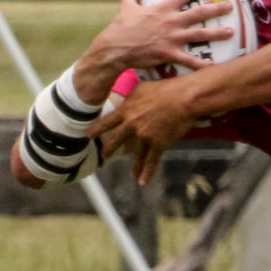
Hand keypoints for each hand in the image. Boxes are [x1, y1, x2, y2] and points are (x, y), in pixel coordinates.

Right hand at [87, 0, 234, 78]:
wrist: (115, 48)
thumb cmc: (121, 27)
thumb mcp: (126, 6)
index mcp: (163, 9)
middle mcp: (171, 22)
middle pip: (199, 12)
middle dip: (216, 8)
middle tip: (230, 6)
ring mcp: (172, 38)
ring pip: (200, 34)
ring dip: (217, 33)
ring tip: (231, 32)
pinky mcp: (170, 54)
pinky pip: (190, 61)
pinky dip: (202, 65)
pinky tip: (215, 67)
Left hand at [87, 75, 208, 183]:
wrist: (183, 99)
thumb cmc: (164, 88)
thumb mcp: (141, 88)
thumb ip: (131, 97)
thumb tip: (127, 98)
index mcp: (126, 110)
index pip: (106, 122)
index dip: (96, 129)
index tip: (87, 135)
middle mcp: (132, 125)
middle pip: (116, 140)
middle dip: (109, 149)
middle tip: (104, 155)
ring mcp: (145, 137)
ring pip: (136, 155)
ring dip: (135, 166)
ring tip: (132, 174)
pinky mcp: (159, 144)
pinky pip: (152, 161)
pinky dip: (148, 172)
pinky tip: (143, 182)